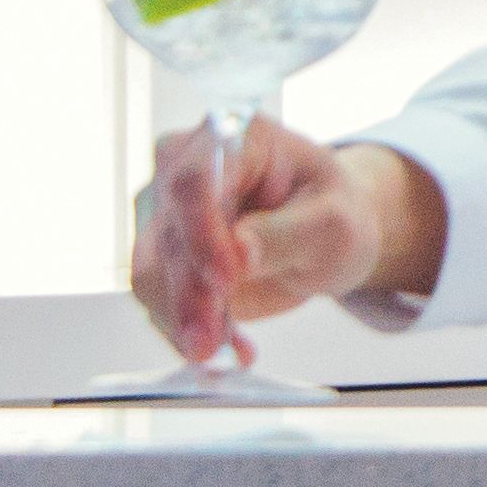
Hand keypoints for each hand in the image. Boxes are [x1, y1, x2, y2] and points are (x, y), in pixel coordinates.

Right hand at [128, 119, 442, 362]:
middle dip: (188, 294)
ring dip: (184, 319)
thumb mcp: (334, 222)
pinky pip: (159, 299)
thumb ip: (287, 233)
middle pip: (167, 233)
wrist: (324, 234)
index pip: (196, 181)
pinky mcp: (164, 256)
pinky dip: (188, 329)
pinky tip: (229, 347)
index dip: (203, 232)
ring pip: (151, 272)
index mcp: (232, 135)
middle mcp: (185, 167)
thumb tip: (238, 254)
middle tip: (211, 344)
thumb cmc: (334, 212)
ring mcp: (168, 212)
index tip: (226, 278)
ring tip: (228, 350)